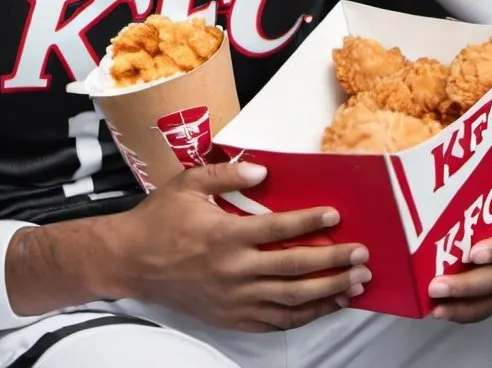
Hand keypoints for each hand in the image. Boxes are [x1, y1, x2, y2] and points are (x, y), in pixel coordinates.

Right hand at [110, 161, 371, 331]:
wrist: (129, 262)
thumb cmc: (160, 219)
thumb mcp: (188, 184)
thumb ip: (227, 174)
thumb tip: (263, 170)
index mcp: (225, 236)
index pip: (278, 230)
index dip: (309, 221)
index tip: (335, 215)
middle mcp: (233, 272)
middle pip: (294, 269)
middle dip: (333, 262)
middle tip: (362, 255)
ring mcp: (233, 300)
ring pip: (291, 301)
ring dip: (328, 293)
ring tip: (356, 284)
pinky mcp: (230, 318)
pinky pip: (275, 322)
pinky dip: (304, 317)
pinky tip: (325, 307)